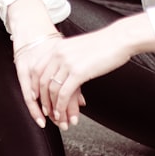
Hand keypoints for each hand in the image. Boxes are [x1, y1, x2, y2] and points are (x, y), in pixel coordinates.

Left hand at [39, 13, 154, 129]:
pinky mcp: (78, 73)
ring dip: (52, 106)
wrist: (119, 39)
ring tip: (56, 116)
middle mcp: (59, 54)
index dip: (35, 85)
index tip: (36, 96)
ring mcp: (67, 63)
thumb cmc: (105, 44)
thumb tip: (66, 70)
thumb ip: (68, 57)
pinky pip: (64, 94)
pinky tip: (63, 113)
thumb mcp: (79, 47)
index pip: (38, 69)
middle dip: (42, 99)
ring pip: (52, 90)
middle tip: (45, 111)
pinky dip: (61, 106)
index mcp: (58, 47)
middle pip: (42, 81)